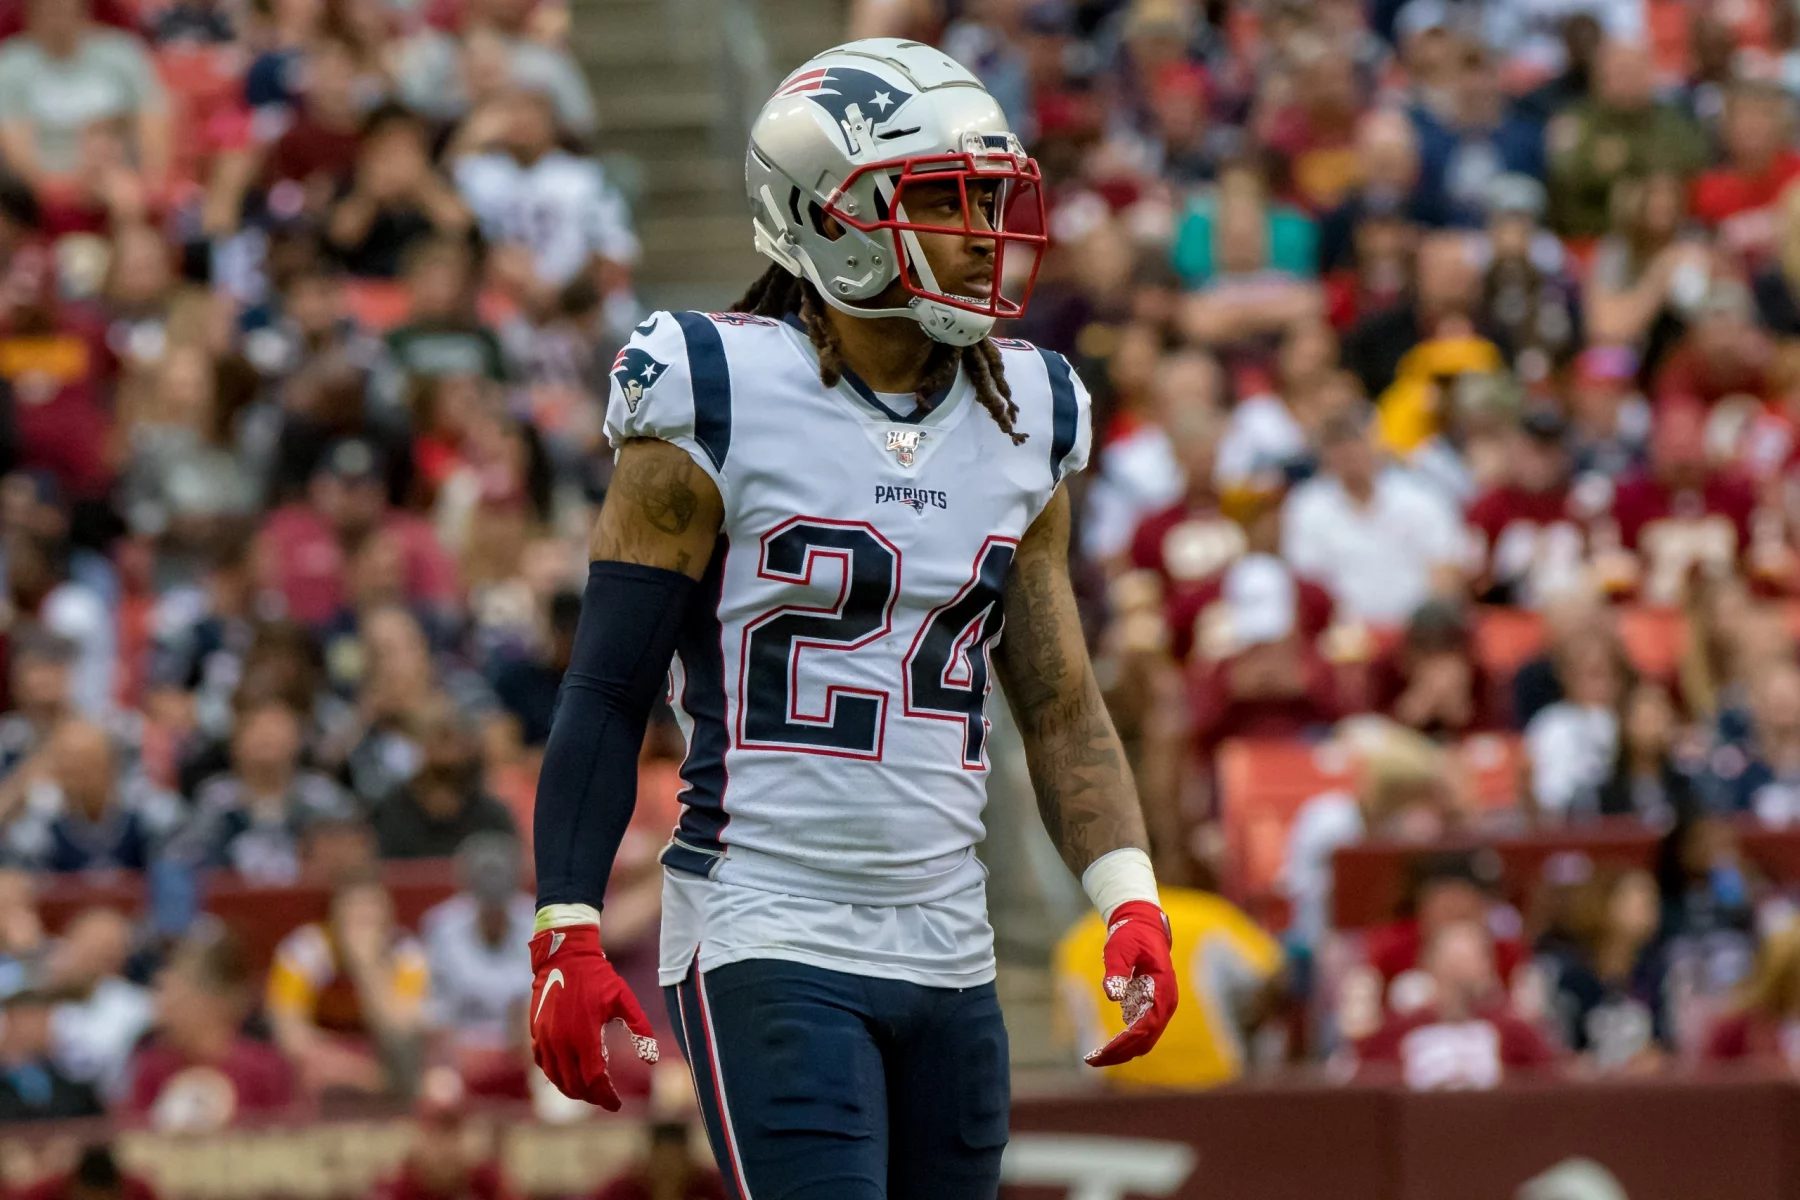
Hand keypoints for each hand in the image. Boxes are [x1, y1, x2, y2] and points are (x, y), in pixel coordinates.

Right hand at [529, 924, 658, 1108]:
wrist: (565, 956)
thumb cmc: (598, 977)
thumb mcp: (624, 999)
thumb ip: (640, 1029)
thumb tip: (652, 1060)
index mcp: (584, 1037)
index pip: (594, 1080)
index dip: (606, 1096)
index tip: (617, 1104)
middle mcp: (561, 1042)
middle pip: (575, 1085)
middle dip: (592, 1097)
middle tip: (605, 1100)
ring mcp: (545, 1039)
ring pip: (557, 1078)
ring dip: (572, 1090)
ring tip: (589, 1093)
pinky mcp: (535, 1033)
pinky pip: (543, 1064)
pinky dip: (555, 1076)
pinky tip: (567, 1077)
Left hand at [1084, 900, 1178, 1066]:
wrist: (1143, 926)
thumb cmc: (1131, 935)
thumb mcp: (1119, 947)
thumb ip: (1116, 969)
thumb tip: (1112, 995)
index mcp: (1163, 989)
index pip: (1146, 1025)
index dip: (1126, 1041)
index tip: (1104, 1051)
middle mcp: (1165, 1003)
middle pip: (1146, 1039)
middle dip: (1121, 1052)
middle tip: (1092, 1061)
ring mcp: (1160, 1007)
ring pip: (1144, 1039)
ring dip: (1122, 1051)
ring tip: (1093, 1059)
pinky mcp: (1151, 1008)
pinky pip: (1140, 1032)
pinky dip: (1124, 1043)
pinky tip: (1103, 1048)